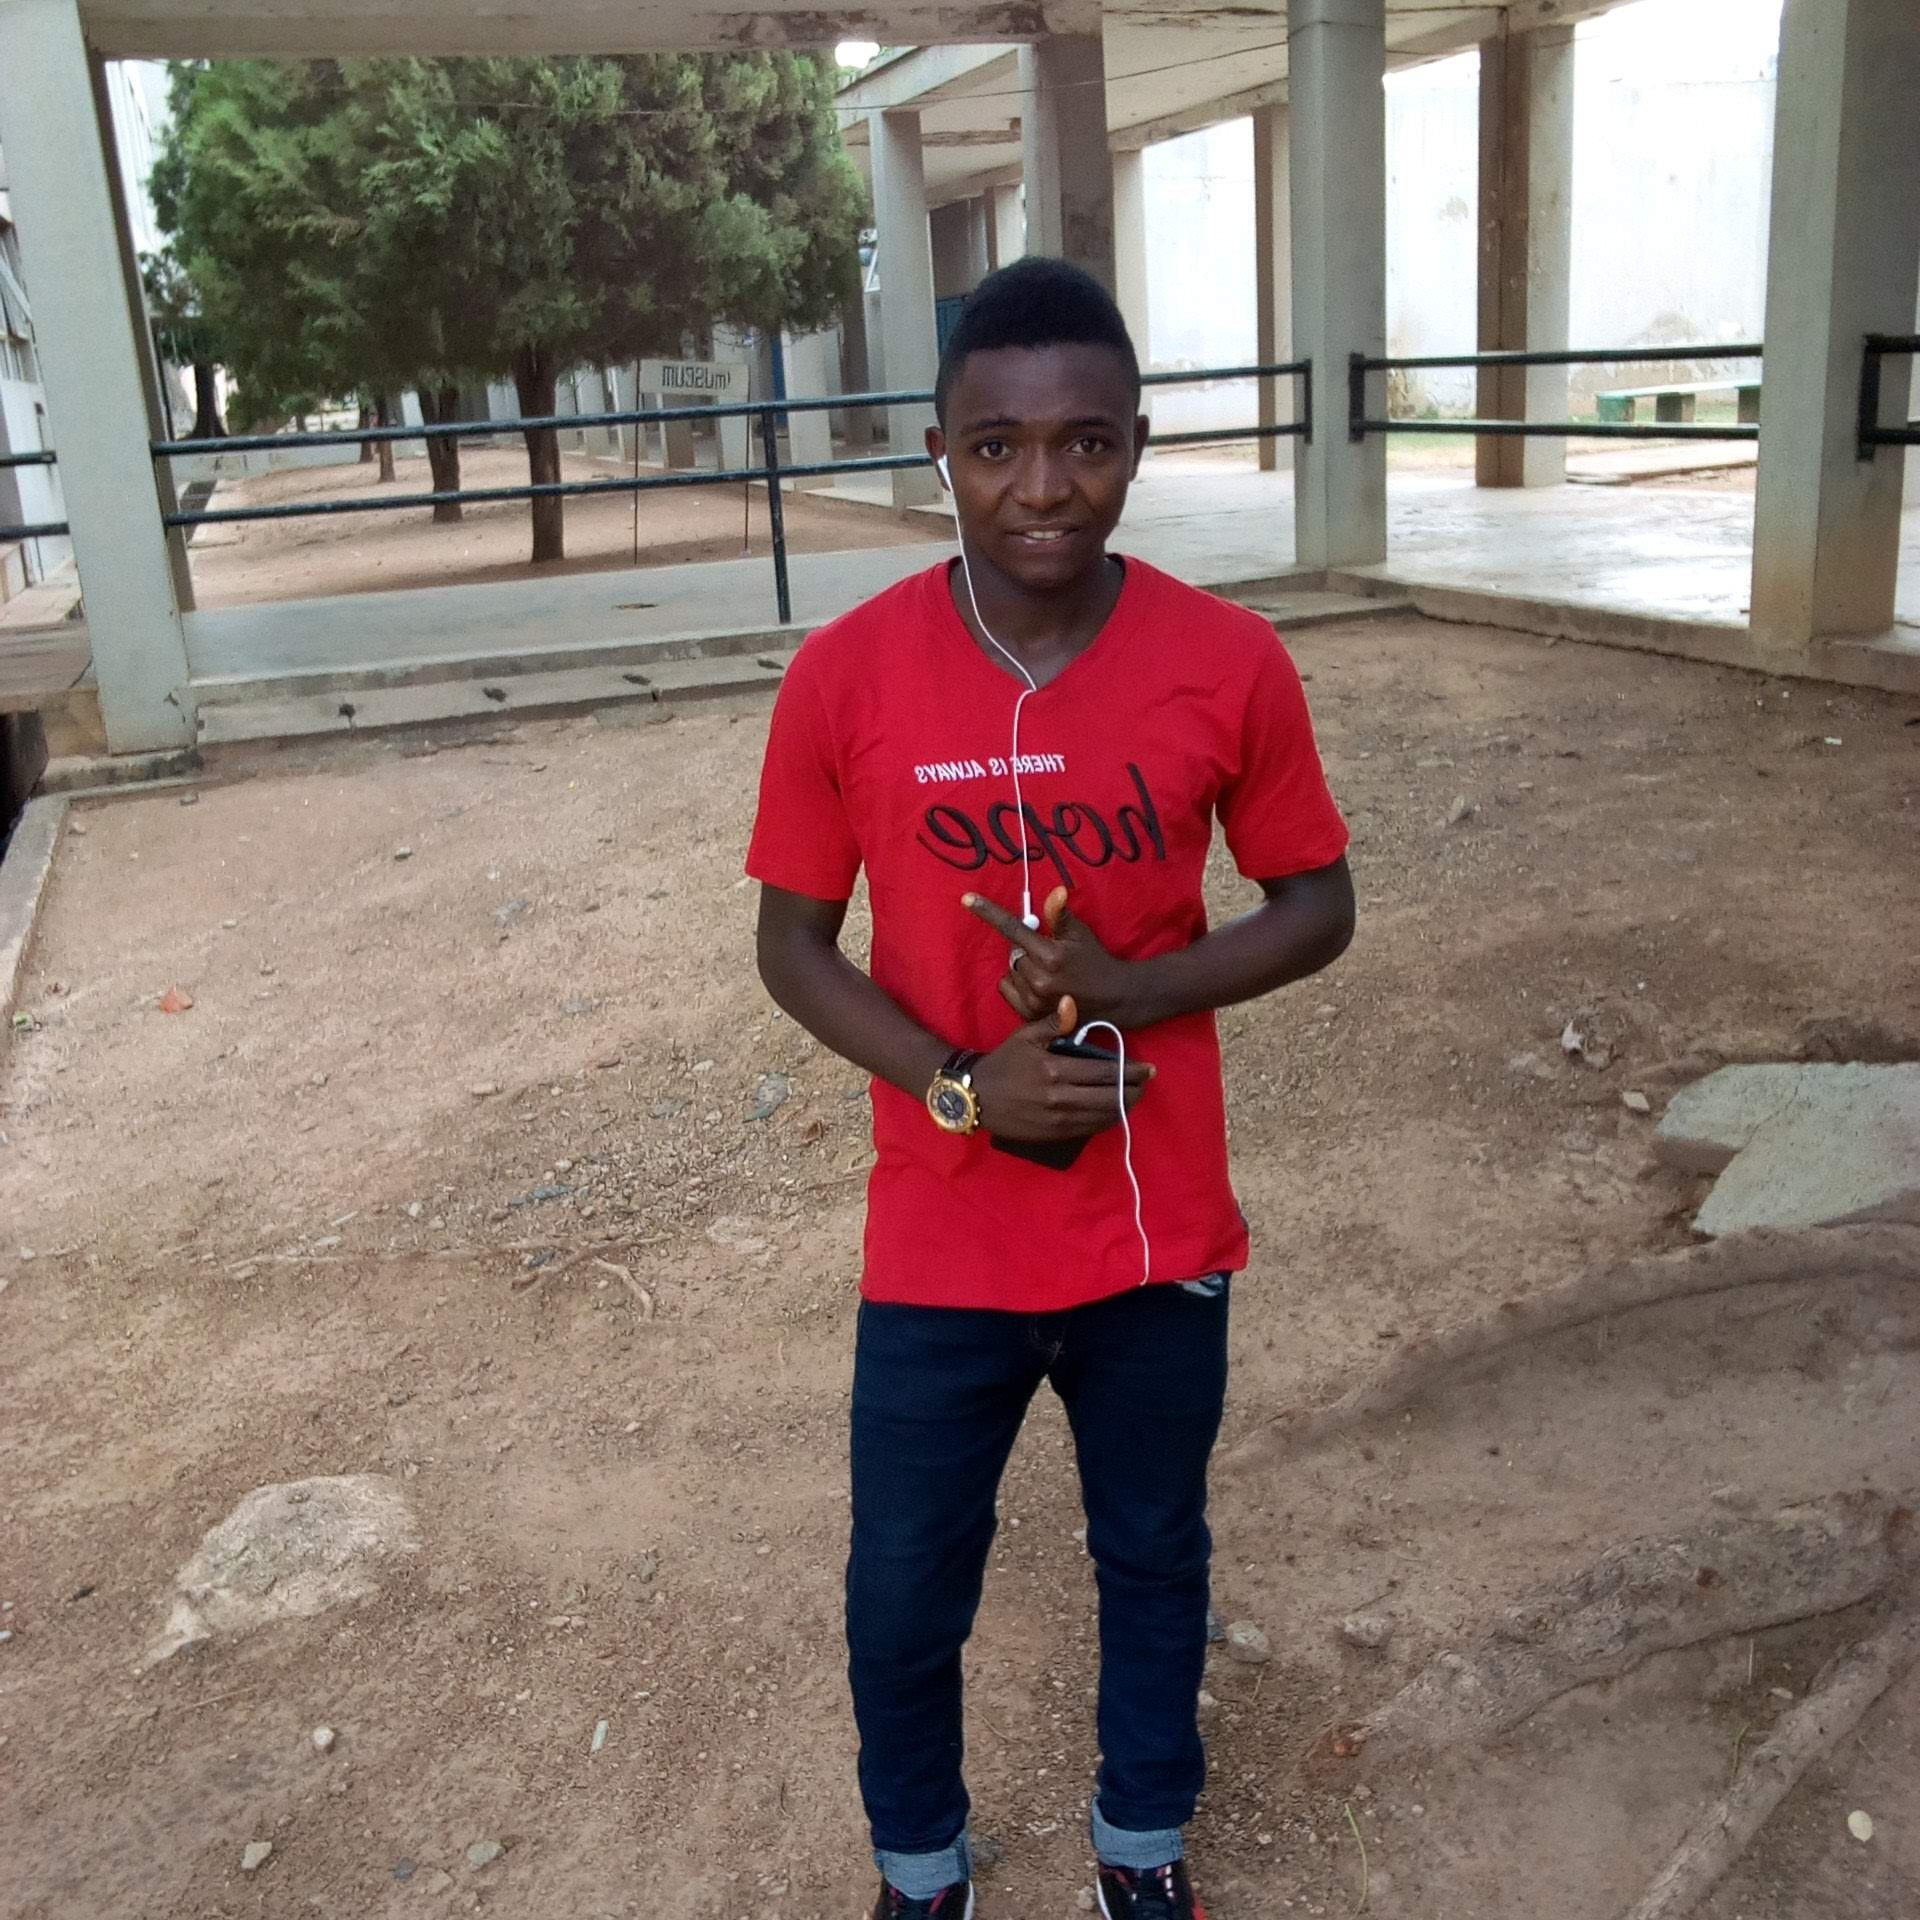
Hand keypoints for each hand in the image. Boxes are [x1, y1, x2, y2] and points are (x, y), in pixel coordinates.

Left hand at [964, 885, 1132, 1024]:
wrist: (1112, 997)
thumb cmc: (1094, 960)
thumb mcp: (1079, 933)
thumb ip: (1060, 914)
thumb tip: (1057, 890)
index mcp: (1051, 955)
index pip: (1013, 929)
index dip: (988, 912)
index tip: (966, 899)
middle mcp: (1039, 979)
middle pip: (1013, 952)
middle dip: (1025, 949)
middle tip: (1047, 953)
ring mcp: (1034, 1000)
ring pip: (1010, 971)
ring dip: (1023, 968)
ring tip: (1047, 972)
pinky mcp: (1030, 1014)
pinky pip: (1007, 988)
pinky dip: (1017, 984)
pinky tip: (1039, 986)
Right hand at [970, 996, 1153, 1143]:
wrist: (975, 1098)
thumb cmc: (1003, 1063)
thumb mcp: (1024, 1036)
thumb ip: (1053, 1023)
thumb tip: (1072, 1003)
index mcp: (1055, 1069)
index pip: (1104, 1072)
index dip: (1131, 1071)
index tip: (1148, 1069)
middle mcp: (1060, 1097)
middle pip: (1110, 1097)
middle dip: (1134, 1091)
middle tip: (1145, 1082)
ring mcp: (1059, 1120)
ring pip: (1103, 1116)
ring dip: (1124, 1107)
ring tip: (1134, 1096)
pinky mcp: (1054, 1135)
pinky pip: (1090, 1129)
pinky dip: (1106, 1120)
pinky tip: (1113, 1111)